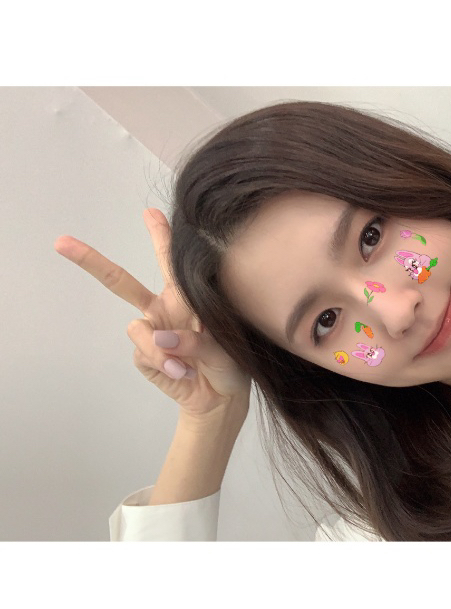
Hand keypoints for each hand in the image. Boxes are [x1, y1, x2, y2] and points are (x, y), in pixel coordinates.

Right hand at [54, 208, 251, 421]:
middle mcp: (164, 308)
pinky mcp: (144, 357)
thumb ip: (195, 337)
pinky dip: (164, 363)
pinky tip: (183, 372)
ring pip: (135, 328)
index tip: (149, 212)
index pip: (172, 261)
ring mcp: (152, 332)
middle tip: (62, 243)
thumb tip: (161, 339)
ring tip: (187, 362)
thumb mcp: (224, 342)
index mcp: (186, 295)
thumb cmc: (231, 360)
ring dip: (162, 348)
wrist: (221, 397)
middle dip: (92, 262)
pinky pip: (144, 353)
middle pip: (122, 282)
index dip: (160, 235)